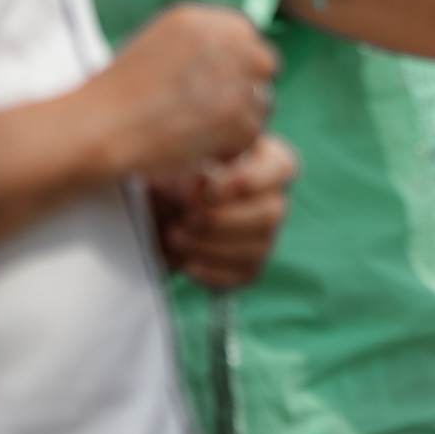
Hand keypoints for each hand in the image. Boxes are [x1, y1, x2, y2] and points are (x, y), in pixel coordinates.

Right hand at [92, 2, 275, 176]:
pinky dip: (231, 146)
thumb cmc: (121, 93)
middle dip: (245, 88)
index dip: (236, 65)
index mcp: (203, 18)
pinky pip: (253, 133)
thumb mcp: (159, 42)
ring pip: (262, 101)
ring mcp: (237, 78)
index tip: (218, 86)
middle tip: (216, 112)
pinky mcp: (239, 116)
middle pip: (263, 64)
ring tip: (201, 131)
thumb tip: (239, 48)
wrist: (101, 126)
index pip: (246, 36)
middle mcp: (227, 41)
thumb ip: (201, 39)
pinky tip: (200, 147)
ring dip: (239, 119)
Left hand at [151, 135, 297, 287]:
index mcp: (264, 160)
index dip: (251, 180)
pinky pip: (239, 273)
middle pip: (270, 213)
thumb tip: (207, 187)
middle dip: (221, 219)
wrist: (154, 210)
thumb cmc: (171, 174)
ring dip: (208, 244)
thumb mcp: (180, 160)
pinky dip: (208, 268)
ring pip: (256, 247)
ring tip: (174, 234)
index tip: (213, 190)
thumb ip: (197, 166)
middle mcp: (271, 198)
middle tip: (186, 215)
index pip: (280, 168)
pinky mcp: (248, 266)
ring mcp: (263, 235)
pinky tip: (184, 257)